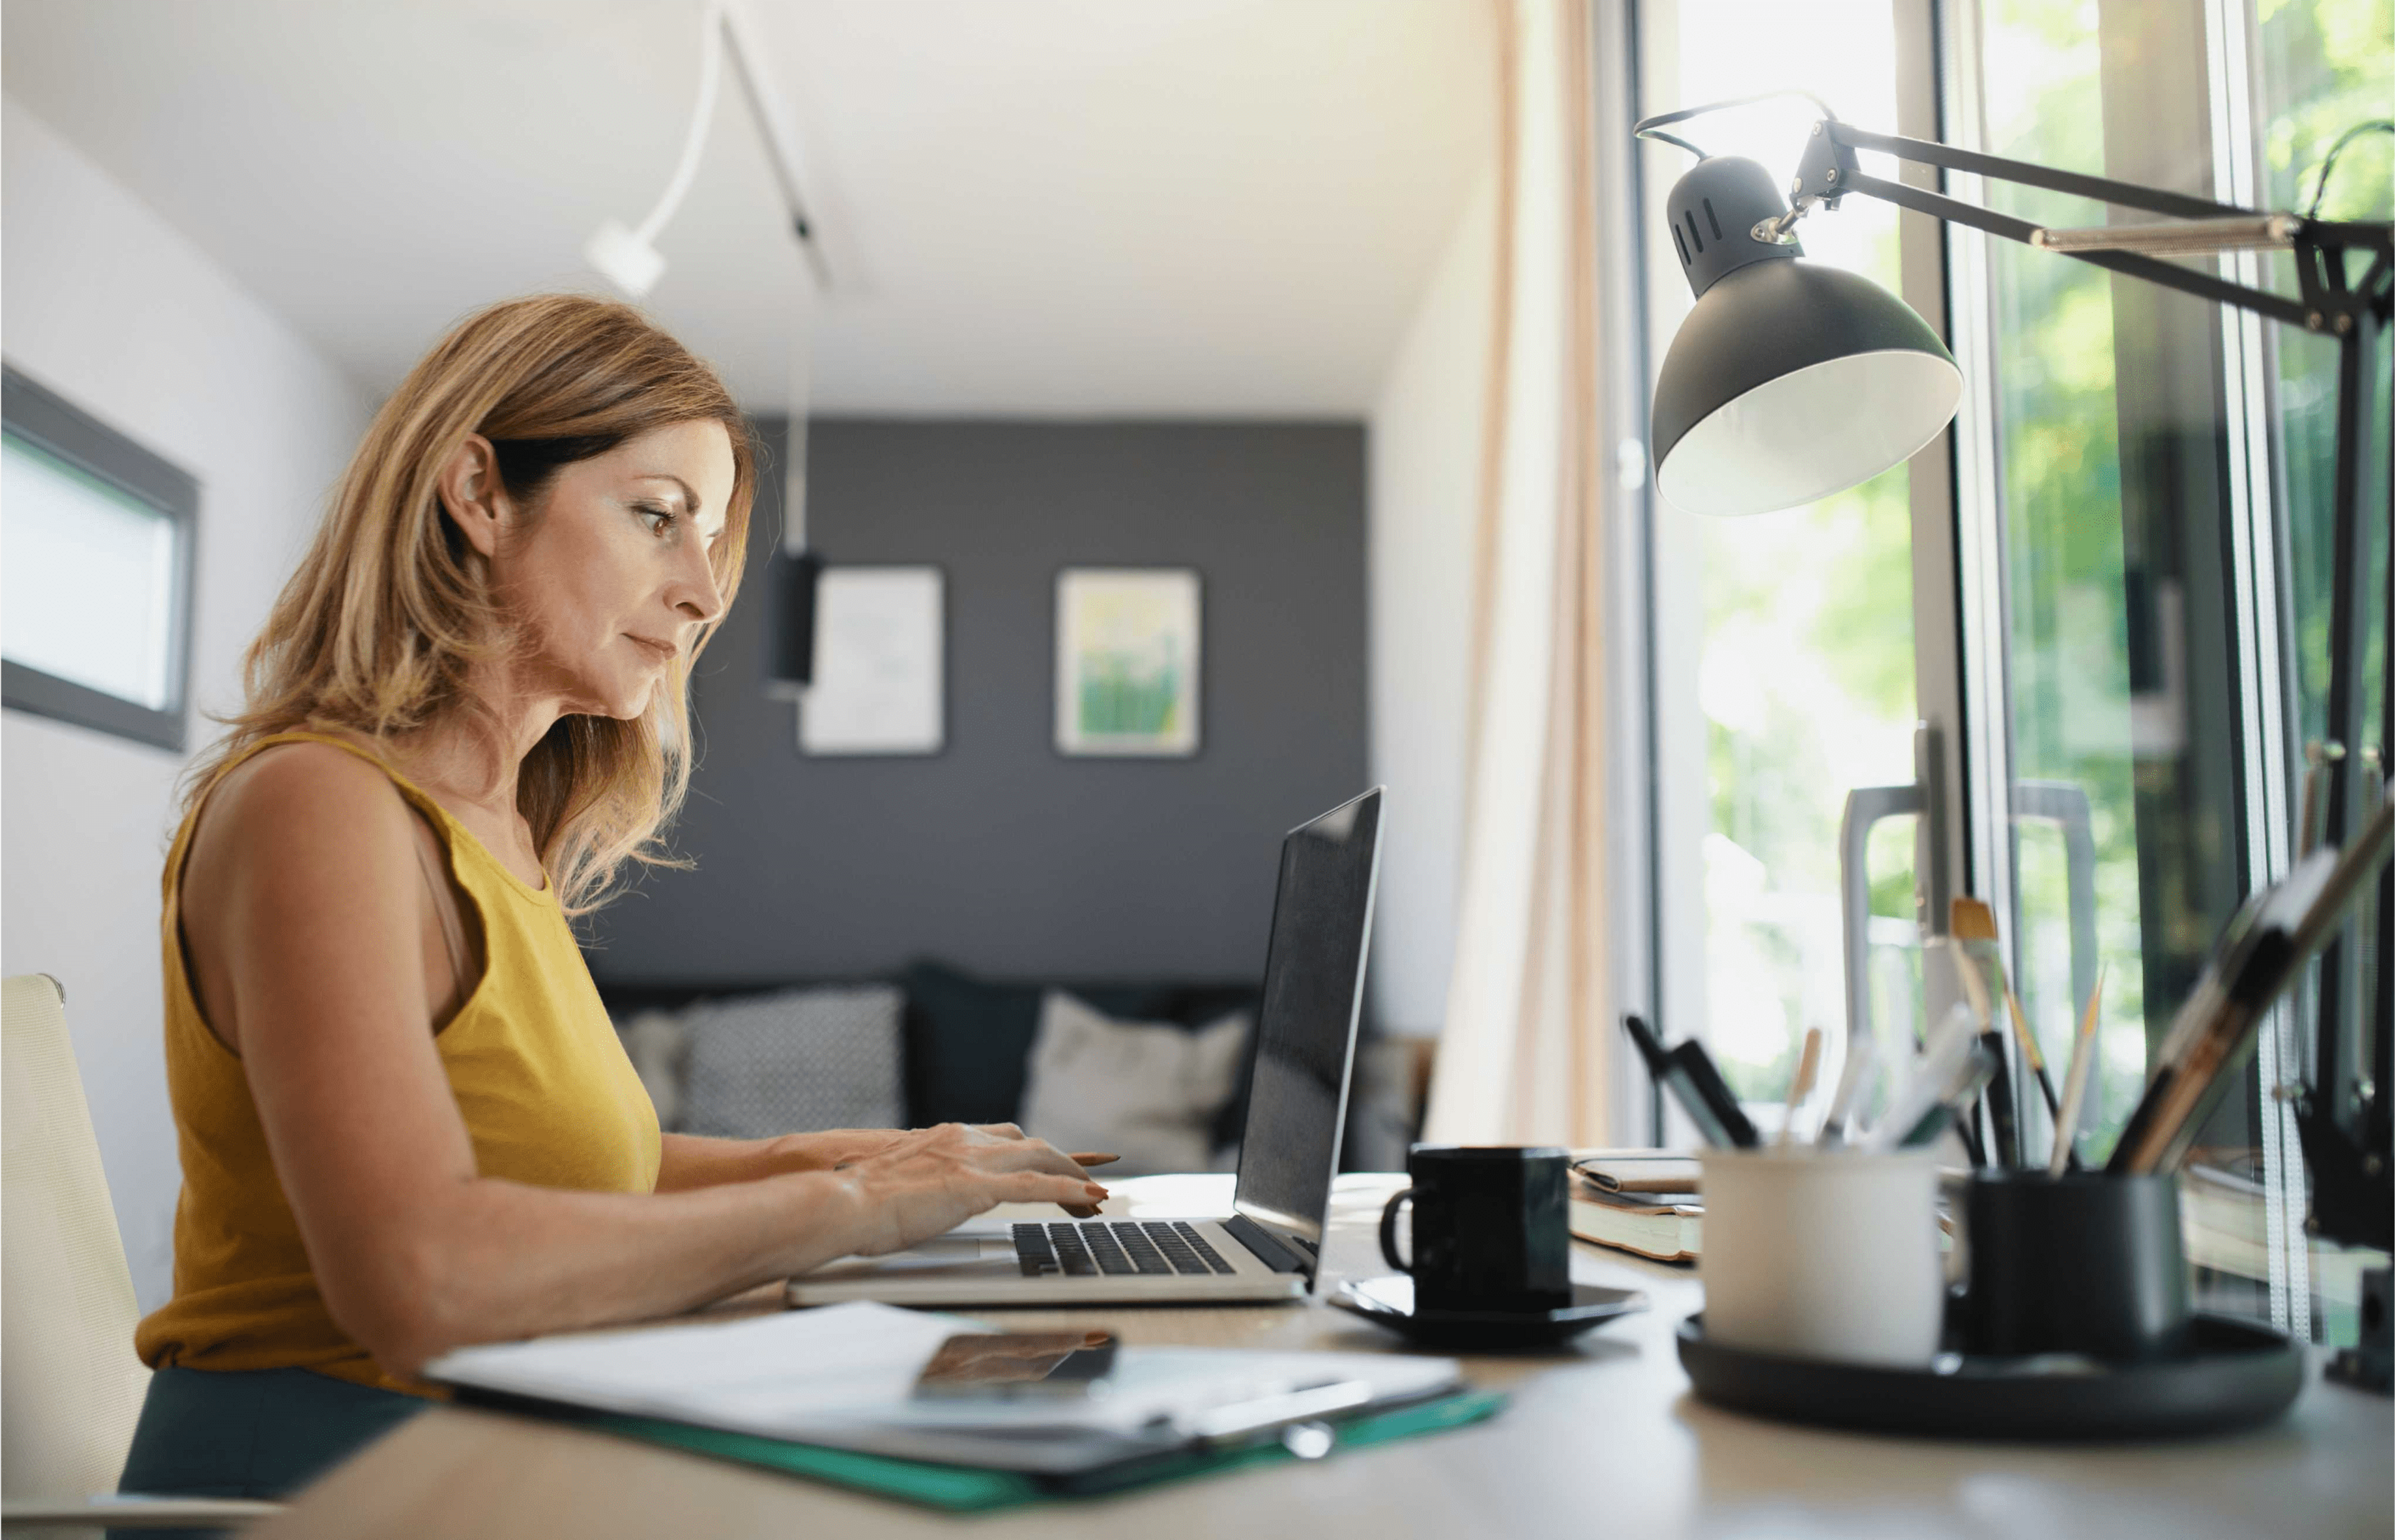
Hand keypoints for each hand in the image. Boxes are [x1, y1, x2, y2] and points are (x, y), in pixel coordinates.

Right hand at [839, 1123, 1109, 1254]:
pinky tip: (1089, 1200)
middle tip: (1082, 1187)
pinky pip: (1037, 1187)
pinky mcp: (976, 1186)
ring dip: (1073, 1177)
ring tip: (1094, 1199)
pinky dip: (1069, 1191)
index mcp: (945, 1138)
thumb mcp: (895, 1184)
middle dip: (1061, 1163)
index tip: (1052, 1161)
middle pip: (1029, 1144)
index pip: (1003, 1136)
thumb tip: (917, 1197)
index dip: (1033, 1150)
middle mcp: (964, 1140)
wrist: (842, 1201)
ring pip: (1041, 1158)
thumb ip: (917, 1183)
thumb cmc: (857, 1202)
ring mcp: (972, 1161)